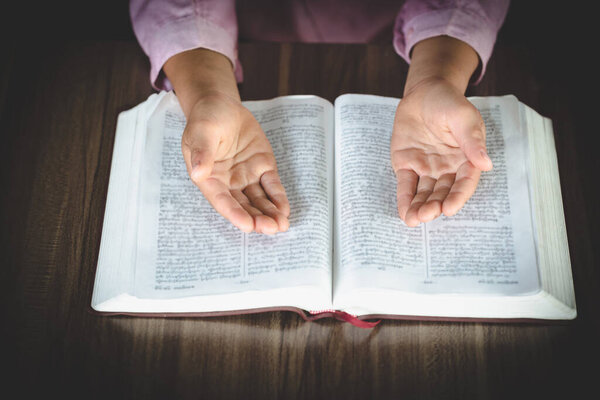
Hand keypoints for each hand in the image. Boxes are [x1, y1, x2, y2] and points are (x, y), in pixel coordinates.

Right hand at [182, 92, 289, 233]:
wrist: (222, 106)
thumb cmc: (206, 119)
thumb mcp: (200, 131)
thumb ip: (202, 152)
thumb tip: (198, 173)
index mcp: (208, 178)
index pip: (222, 200)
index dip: (235, 214)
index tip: (247, 225)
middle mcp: (227, 182)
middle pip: (243, 205)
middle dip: (257, 219)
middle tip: (271, 229)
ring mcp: (246, 176)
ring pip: (259, 200)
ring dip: (270, 213)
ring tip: (281, 225)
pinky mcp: (262, 167)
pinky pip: (271, 186)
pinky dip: (278, 198)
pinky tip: (285, 210)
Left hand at [391, 77, 492, 226]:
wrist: (424, 92)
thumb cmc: (449, 103)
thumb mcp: (464, 117)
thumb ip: (471, 140)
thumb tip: (485, 164)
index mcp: (466, 159)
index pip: (464, 183)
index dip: (457, 197)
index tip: (449, 209)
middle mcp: (447, 168)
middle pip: (442, 192)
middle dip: (435, 205)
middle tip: (428, 215)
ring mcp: (426, 168)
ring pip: (424, 193)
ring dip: (420, 207)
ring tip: (414, 219)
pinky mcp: (406, 164)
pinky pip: (406, 185)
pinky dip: (405, 199)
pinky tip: (405, 213)